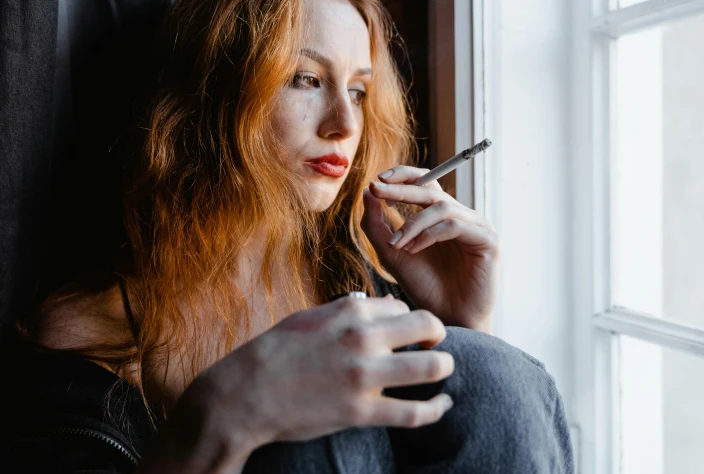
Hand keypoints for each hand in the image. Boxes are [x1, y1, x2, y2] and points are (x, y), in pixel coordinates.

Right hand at [178, 295, 454, 457]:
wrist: (245, 392)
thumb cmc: (276, 351)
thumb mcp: (311, 317)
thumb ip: (348, 309)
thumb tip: (380, 304)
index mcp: (351, 311)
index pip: (403, 306)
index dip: (409, 319)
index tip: (407, 333)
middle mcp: (363, 338)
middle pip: (428, 326)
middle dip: (438, 334)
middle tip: (435, 345)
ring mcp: (365, 375)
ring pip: (432, 366)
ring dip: (445, 367)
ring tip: (443, 370)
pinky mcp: (362, 411)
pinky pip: (414, 412)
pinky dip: (437, 410)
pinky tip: (444, 405)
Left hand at [360, 165, 499, 331]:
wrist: (447, 320)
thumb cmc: (424, 287)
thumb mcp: (392, 253)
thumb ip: (377, 225)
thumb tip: (368, 192)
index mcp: (441, 217)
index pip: (425, 183)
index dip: (403, 176)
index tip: (376, 182)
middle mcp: (461, 217)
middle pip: (432, 189)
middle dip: (401, 189)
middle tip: (377, 189)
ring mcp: (477, 227)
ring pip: (442, 207)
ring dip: (413, 223)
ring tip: (397, 243)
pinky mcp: (489, 241)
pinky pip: (455, 225)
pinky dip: (430, 235)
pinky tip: (414, 250)